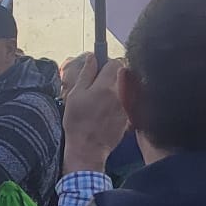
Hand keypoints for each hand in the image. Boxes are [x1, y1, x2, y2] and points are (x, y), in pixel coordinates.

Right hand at [61, 53, 125, 175]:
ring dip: (117, 88)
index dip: (107, 63)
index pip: (115, 62)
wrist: (88, 148)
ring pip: (126, 87)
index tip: (100, 69)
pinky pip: (127, 100)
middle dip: (113, 75)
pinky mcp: (129, 115)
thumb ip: (86, 74)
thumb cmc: (78, 122)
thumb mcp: (75, 95)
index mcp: (106, 86)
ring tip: (102, 99)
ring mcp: (127, 105)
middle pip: (123, 73)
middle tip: (99, 84)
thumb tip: (93, 57)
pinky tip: (107, 111)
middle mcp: (120, 93)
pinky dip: (119, 101)